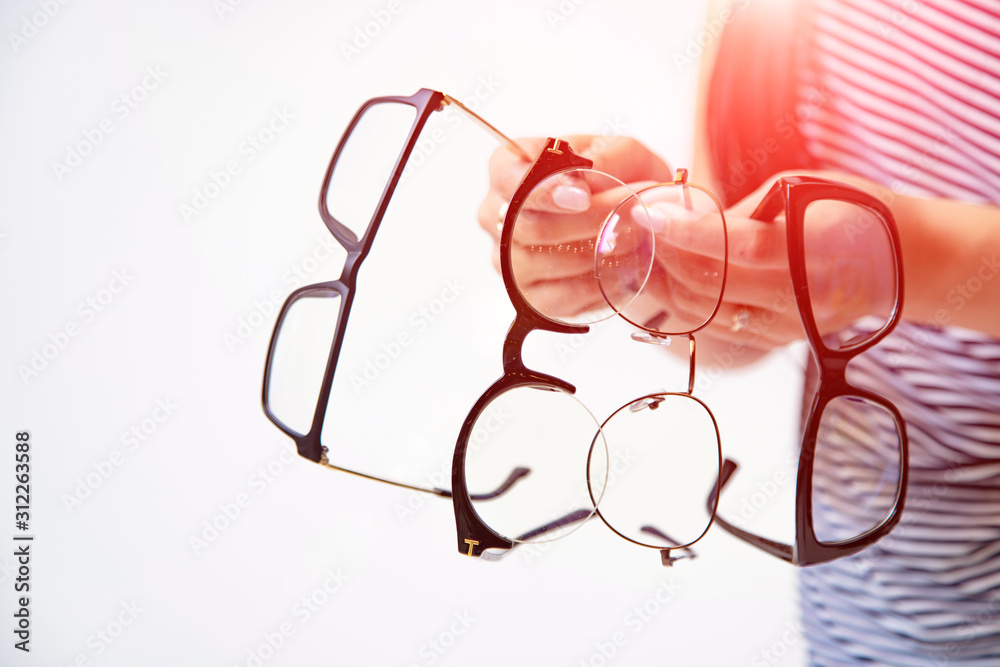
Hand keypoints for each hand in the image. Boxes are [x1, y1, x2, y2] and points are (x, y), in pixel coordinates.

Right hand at [477, 135, 672, 318]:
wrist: (637, 221)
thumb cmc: (622, 178)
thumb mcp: (626, 153)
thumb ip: (608, 157)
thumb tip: (589, 181)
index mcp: (507, 168)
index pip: (508, 177)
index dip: (544, 190)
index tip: (583, 197)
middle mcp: (496, 215)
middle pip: (529, 225)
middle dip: (587, 222)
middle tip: (631, 215)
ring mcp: (507, 260)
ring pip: (543, 262)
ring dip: (597, 252)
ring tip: (637, 238)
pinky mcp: (527, 297)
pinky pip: (557, 297)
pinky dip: (596, 283)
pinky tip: (625, 270)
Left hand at [652, 171, 897, 353]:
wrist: (903, 261)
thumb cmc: (854, 212)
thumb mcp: (805, 191)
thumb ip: (744, 214)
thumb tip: (687, 225)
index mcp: (817, 252)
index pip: (737, 247)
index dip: (684, 232)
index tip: (646, 213)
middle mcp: (802, 299)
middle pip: (711, 283)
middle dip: (664, 253)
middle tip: (637, 227)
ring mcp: (787, 326)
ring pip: (703, 310)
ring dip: (666, 280)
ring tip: (644, 250)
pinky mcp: (776, 341)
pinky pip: (714, 325)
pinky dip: (684, 301)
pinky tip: (666, 277)